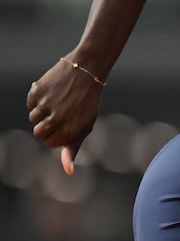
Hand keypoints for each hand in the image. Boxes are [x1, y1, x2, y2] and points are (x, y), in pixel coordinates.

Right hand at [26, 58, 103, 174]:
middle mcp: (56, 120)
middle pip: (38, 133)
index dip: (57, 134)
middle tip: (61, 112)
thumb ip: (73, 147)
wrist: (88, 69)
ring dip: (42, 111)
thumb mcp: (85, 124)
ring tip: (59, 100)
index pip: (50, 143)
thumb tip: (68, 171)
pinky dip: (38, 98)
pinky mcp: (37, 92)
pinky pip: (30, 103)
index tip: (68, 123)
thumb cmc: (88, 101)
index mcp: (70, 131)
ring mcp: (45, 105)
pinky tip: (53, 91)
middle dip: (47, 125)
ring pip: (32, 118)